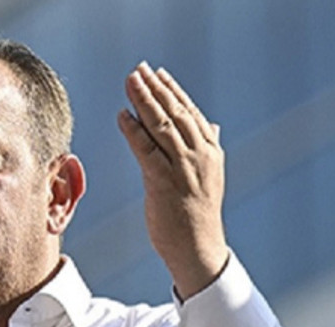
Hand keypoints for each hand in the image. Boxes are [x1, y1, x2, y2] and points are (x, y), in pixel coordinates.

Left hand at [118, 62, 229, 298]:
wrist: (199, 250)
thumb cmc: (198, 216)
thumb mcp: (209, 177)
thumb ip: (207, 149)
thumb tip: (211, 126)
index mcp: (210, 152)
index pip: (189, 113)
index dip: (172, 90)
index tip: (157, 73)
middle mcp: (199, 156)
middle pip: (174, 113)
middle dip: (155, 88)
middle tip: (138, 69)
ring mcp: (182, 169)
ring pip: (161, 126)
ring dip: (143, 101)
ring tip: (129, 81)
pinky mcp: (163, 183)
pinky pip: (146, 150)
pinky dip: (134, 130)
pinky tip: (123, 115)